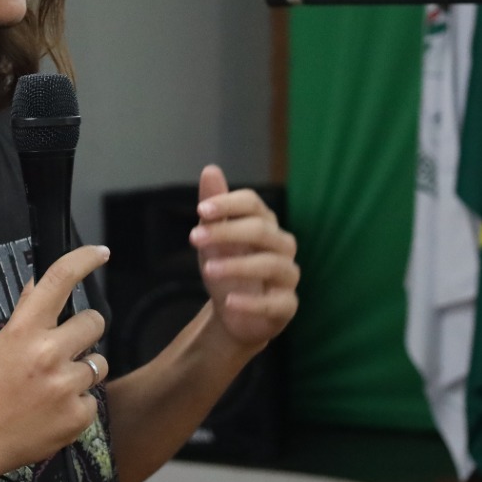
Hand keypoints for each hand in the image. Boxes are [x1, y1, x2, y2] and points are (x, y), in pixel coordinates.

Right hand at [0, 244, 110, 474]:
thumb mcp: (2, 343)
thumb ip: (28, 314)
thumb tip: (42, 283)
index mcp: (24, 331)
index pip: (58, 282)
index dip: (83, 260)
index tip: (100, 253)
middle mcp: (47, 353)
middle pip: (94, 322)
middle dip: (83, 334)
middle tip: (62, 351)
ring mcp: (66, 385)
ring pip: (99, 362)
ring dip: (83, 370)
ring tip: (55, 385)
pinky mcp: (79, 414)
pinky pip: (94, 397)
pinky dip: (79, 402)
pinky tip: (55, 409)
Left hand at [190, 165, 297, 352]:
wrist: (232, 312)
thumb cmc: (226, 266)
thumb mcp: (213, 238)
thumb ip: (214, 209)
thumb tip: (210, 169)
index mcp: (264, 224)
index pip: (253, 203)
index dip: (228, 203)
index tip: (201, 210)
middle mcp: (281, 246)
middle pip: (261, 230)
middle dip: (227, 232)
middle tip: (194, 238)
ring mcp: (287, 275)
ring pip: (271, 264)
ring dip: (237, 265)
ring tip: (207, 269)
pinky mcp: (287, 305)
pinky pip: (276, 302)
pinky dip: (252, 302)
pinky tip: (230, 301)